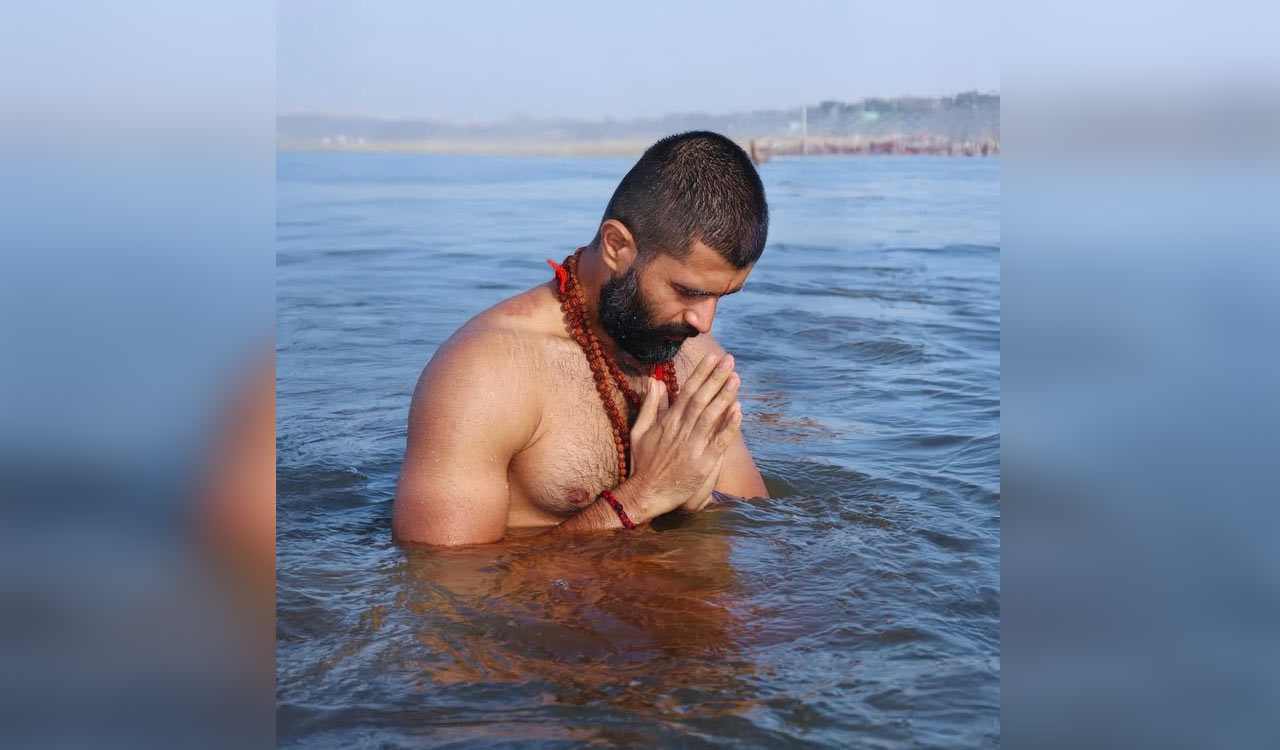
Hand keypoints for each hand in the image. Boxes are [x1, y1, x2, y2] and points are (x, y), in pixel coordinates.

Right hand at [620, 353, 742, 518]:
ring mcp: (692, 447)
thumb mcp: (639, 431)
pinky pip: (718, 443)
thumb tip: (653, 380)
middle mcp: (680, 431)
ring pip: (710, 417)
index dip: (701, 373)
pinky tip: (739, 412)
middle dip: (716, 378)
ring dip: (724, 397)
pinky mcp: (702, 464)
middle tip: (729, 360)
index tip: (712, 357)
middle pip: (701, 399)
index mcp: (668, 422)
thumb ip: (650, 406)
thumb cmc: (642, 463)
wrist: (645, 494)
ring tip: (736, 378)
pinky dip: (729, 427)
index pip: (686, 391)